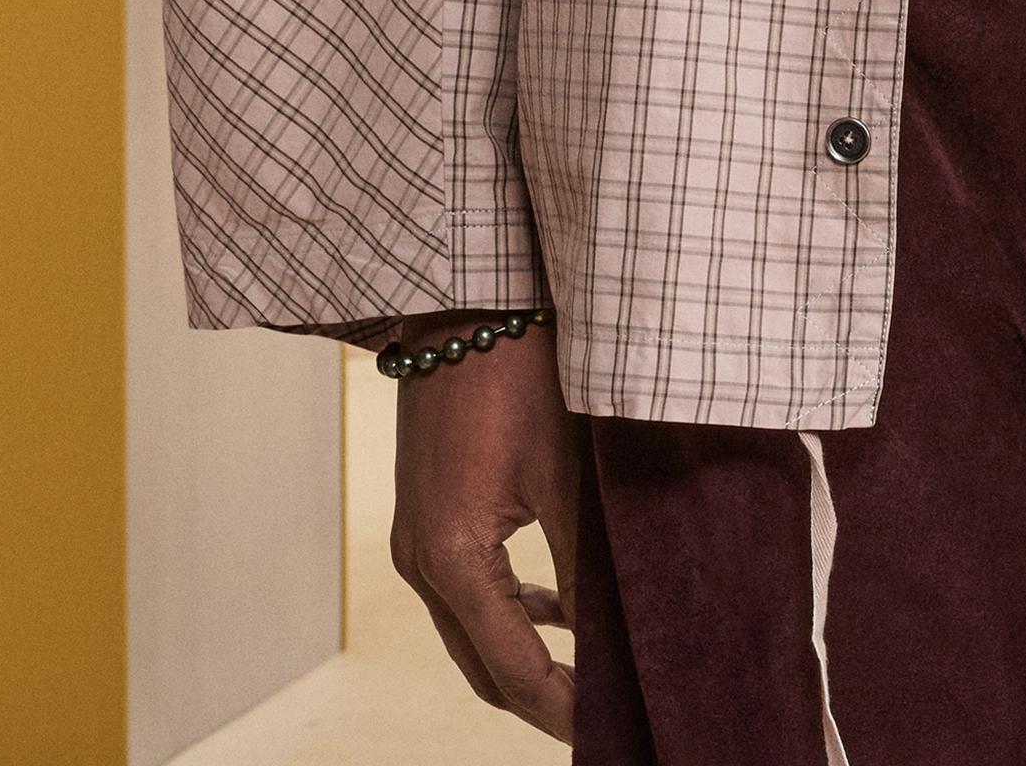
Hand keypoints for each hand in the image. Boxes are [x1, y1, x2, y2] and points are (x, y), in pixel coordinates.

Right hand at [389, 314, 584, 740]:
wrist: (465, 303)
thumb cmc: (520, 378)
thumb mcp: (564, 475)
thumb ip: (583, 567)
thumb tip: (608, 638)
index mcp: (454, 562)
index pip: (512, 672)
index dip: (562, 711)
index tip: (607, 736)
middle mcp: (422, 562)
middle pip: (483, 667)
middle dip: (541, 698)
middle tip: (601, 719)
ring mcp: (417, 538)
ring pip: (472, 631)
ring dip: (523, 657)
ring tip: (588, 675)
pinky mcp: (427, 512)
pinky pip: (466, 590)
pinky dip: (508, 611)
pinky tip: (552, 607)